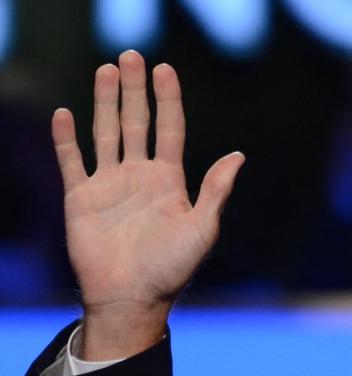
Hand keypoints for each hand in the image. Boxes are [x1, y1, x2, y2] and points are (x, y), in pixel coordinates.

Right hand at [52, 50, 243, 359]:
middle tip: (130, 55)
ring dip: (104, 102)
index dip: (167, 99)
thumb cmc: (172, 268)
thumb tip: (238, 155)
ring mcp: (110, 185)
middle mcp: (139, 176)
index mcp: (169, 180)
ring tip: (105, 70)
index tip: (165, 69)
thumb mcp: (203, 228)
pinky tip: (65, 114)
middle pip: (137, 122)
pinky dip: (66, 139)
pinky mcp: (81, 199)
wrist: (133, 297)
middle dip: (134, 89)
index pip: (169, 128)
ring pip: (106, 133)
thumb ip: (216, 190)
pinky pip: (73, 161)